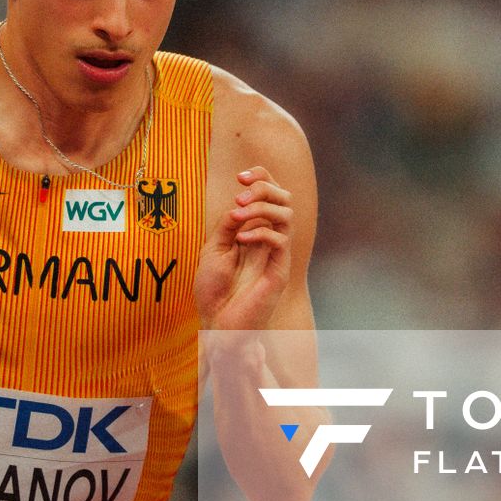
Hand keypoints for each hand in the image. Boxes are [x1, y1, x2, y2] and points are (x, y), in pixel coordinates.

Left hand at [195, 167, 292, 332]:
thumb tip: (238, 203)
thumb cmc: (214, 290)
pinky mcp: (279, 270)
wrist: (217, 323)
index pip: (269, 194)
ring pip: (286, 214)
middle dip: (263, 187)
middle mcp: (269, 238)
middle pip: (284, 197)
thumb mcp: (214, 249)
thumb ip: (226, 224)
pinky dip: (260, 232)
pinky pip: (280, 240)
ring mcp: (276, 254)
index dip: (260, 177)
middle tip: (240, 197)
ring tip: (238, 215)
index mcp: (254, 230)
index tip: (239, 177)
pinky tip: (240, 240)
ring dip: (261, 207)